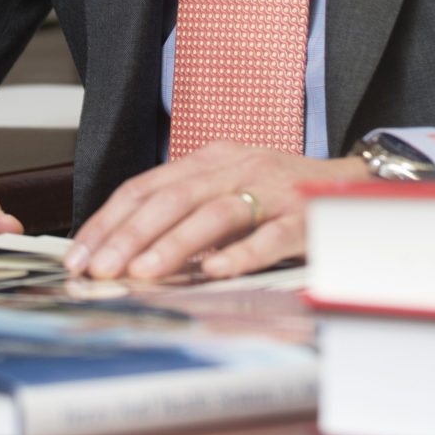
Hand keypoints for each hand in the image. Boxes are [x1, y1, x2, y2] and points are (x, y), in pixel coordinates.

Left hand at [65, 142, 371, 280]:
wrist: (354, 184)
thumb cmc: (281, 194)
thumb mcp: (227, 191)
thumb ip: (185, 214)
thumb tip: (125, 253)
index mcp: (209, 161)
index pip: (145, 187)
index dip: (108, 221)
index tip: (80, 255)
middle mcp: (235, 169)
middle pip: (171, 199)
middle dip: (129, 236)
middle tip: (100, 269)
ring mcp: (271, 190)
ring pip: (215, 214)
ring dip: (174, 245)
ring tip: (142, 273)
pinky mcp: (305, 216)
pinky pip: (271, 235)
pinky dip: (243, 253)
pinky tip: (217, 272)